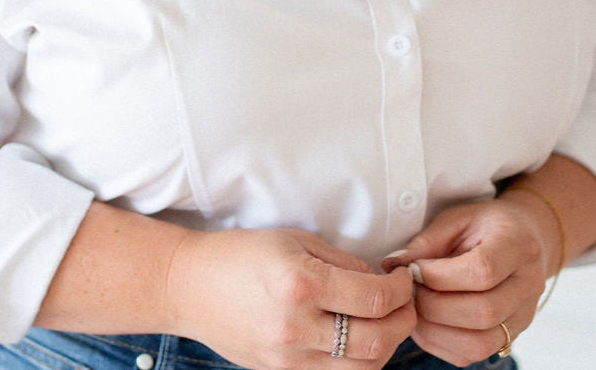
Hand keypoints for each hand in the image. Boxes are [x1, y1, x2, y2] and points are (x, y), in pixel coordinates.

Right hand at [167, 227, 415, 369]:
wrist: (190, 285)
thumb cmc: (242, 254)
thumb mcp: (294, 241)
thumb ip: (341, 262)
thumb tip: (380, 281)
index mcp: (300, 283)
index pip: (374, 299)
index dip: (401, 290)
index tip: (404, 279)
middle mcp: (297, 326)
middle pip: (377, 341)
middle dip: (404, 320)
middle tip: (406, 302)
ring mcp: (288, 358)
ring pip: (363, 368)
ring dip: (387, 346)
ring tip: (386, 322)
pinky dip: (359, 362)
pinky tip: (360, 340)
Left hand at [383, 195, 553, 366]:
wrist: (523, 238)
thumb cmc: (484, 225)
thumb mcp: (455, 218)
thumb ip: (426, 241)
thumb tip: (392, 265)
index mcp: (516, 246)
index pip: (482, 272)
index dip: (439, 276)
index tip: (414, 269)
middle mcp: (527, 287)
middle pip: (482, 313)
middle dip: (434, 305)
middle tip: (410, 291)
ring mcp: (522, 317)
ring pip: (480, 344)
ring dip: (436, 330)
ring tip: (415, 308)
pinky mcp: (511, 337)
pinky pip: (474, 356)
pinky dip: (442, 344)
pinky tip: (425, 323)